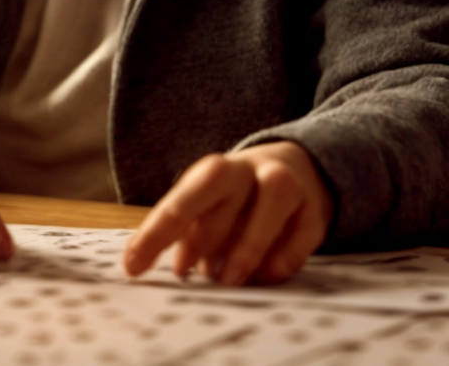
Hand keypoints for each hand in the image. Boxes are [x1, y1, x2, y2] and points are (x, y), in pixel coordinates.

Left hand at [122, 141, 331, 285]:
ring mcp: (288, 186)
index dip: (154, 235)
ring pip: (271, 203)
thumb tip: (170, 268)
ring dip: (247, 245)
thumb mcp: (209, 210)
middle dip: (201, 237)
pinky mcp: (316, 211)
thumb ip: (188, 236)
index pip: (179, 201)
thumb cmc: (239, 199)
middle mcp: (251, 171)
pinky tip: (266, 274)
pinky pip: (301, 235)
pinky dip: (283, 258)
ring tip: (227, 278)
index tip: (132, 266)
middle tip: (184, 273)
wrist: (299, 170)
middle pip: (223, 195)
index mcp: (215, 172)